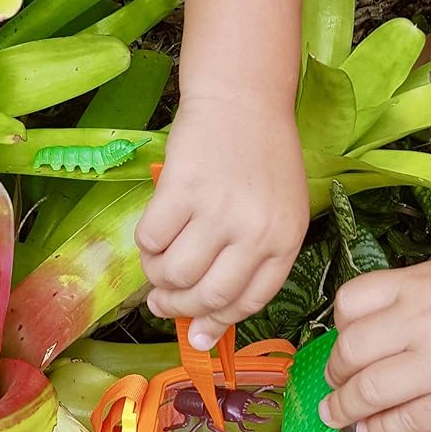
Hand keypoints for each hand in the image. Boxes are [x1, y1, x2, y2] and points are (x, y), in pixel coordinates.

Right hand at [135, 97, 308, 349]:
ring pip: (174, 273)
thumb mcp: (275, 214)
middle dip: (178, 307)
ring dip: (157, 276)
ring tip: (157, 261)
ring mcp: (219, 209)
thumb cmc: (260, 158)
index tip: (195, 332)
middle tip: (162, 301)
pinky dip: (145, 244)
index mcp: (285, 241)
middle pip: (208, 296)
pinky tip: (154, 231)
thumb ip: (250, 264)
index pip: (248, 303)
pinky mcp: (183, 188)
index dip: (216, 323)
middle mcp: (256, 230)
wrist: (243, 99)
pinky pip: (150, 239)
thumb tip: (201, 330)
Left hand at [320, 259, 430, 431]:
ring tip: (337, 414)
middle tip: (334, 382)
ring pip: (367, 391)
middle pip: (349, 351)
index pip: (349, 302)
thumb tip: (364, 328)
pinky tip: (371, 430)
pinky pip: (403, 422)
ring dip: (343, 408)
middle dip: (333, 373)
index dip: (336, 327)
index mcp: (417, 286)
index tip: (338, 342)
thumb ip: (404, 299)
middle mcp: (422, 322)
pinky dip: (378, 430)